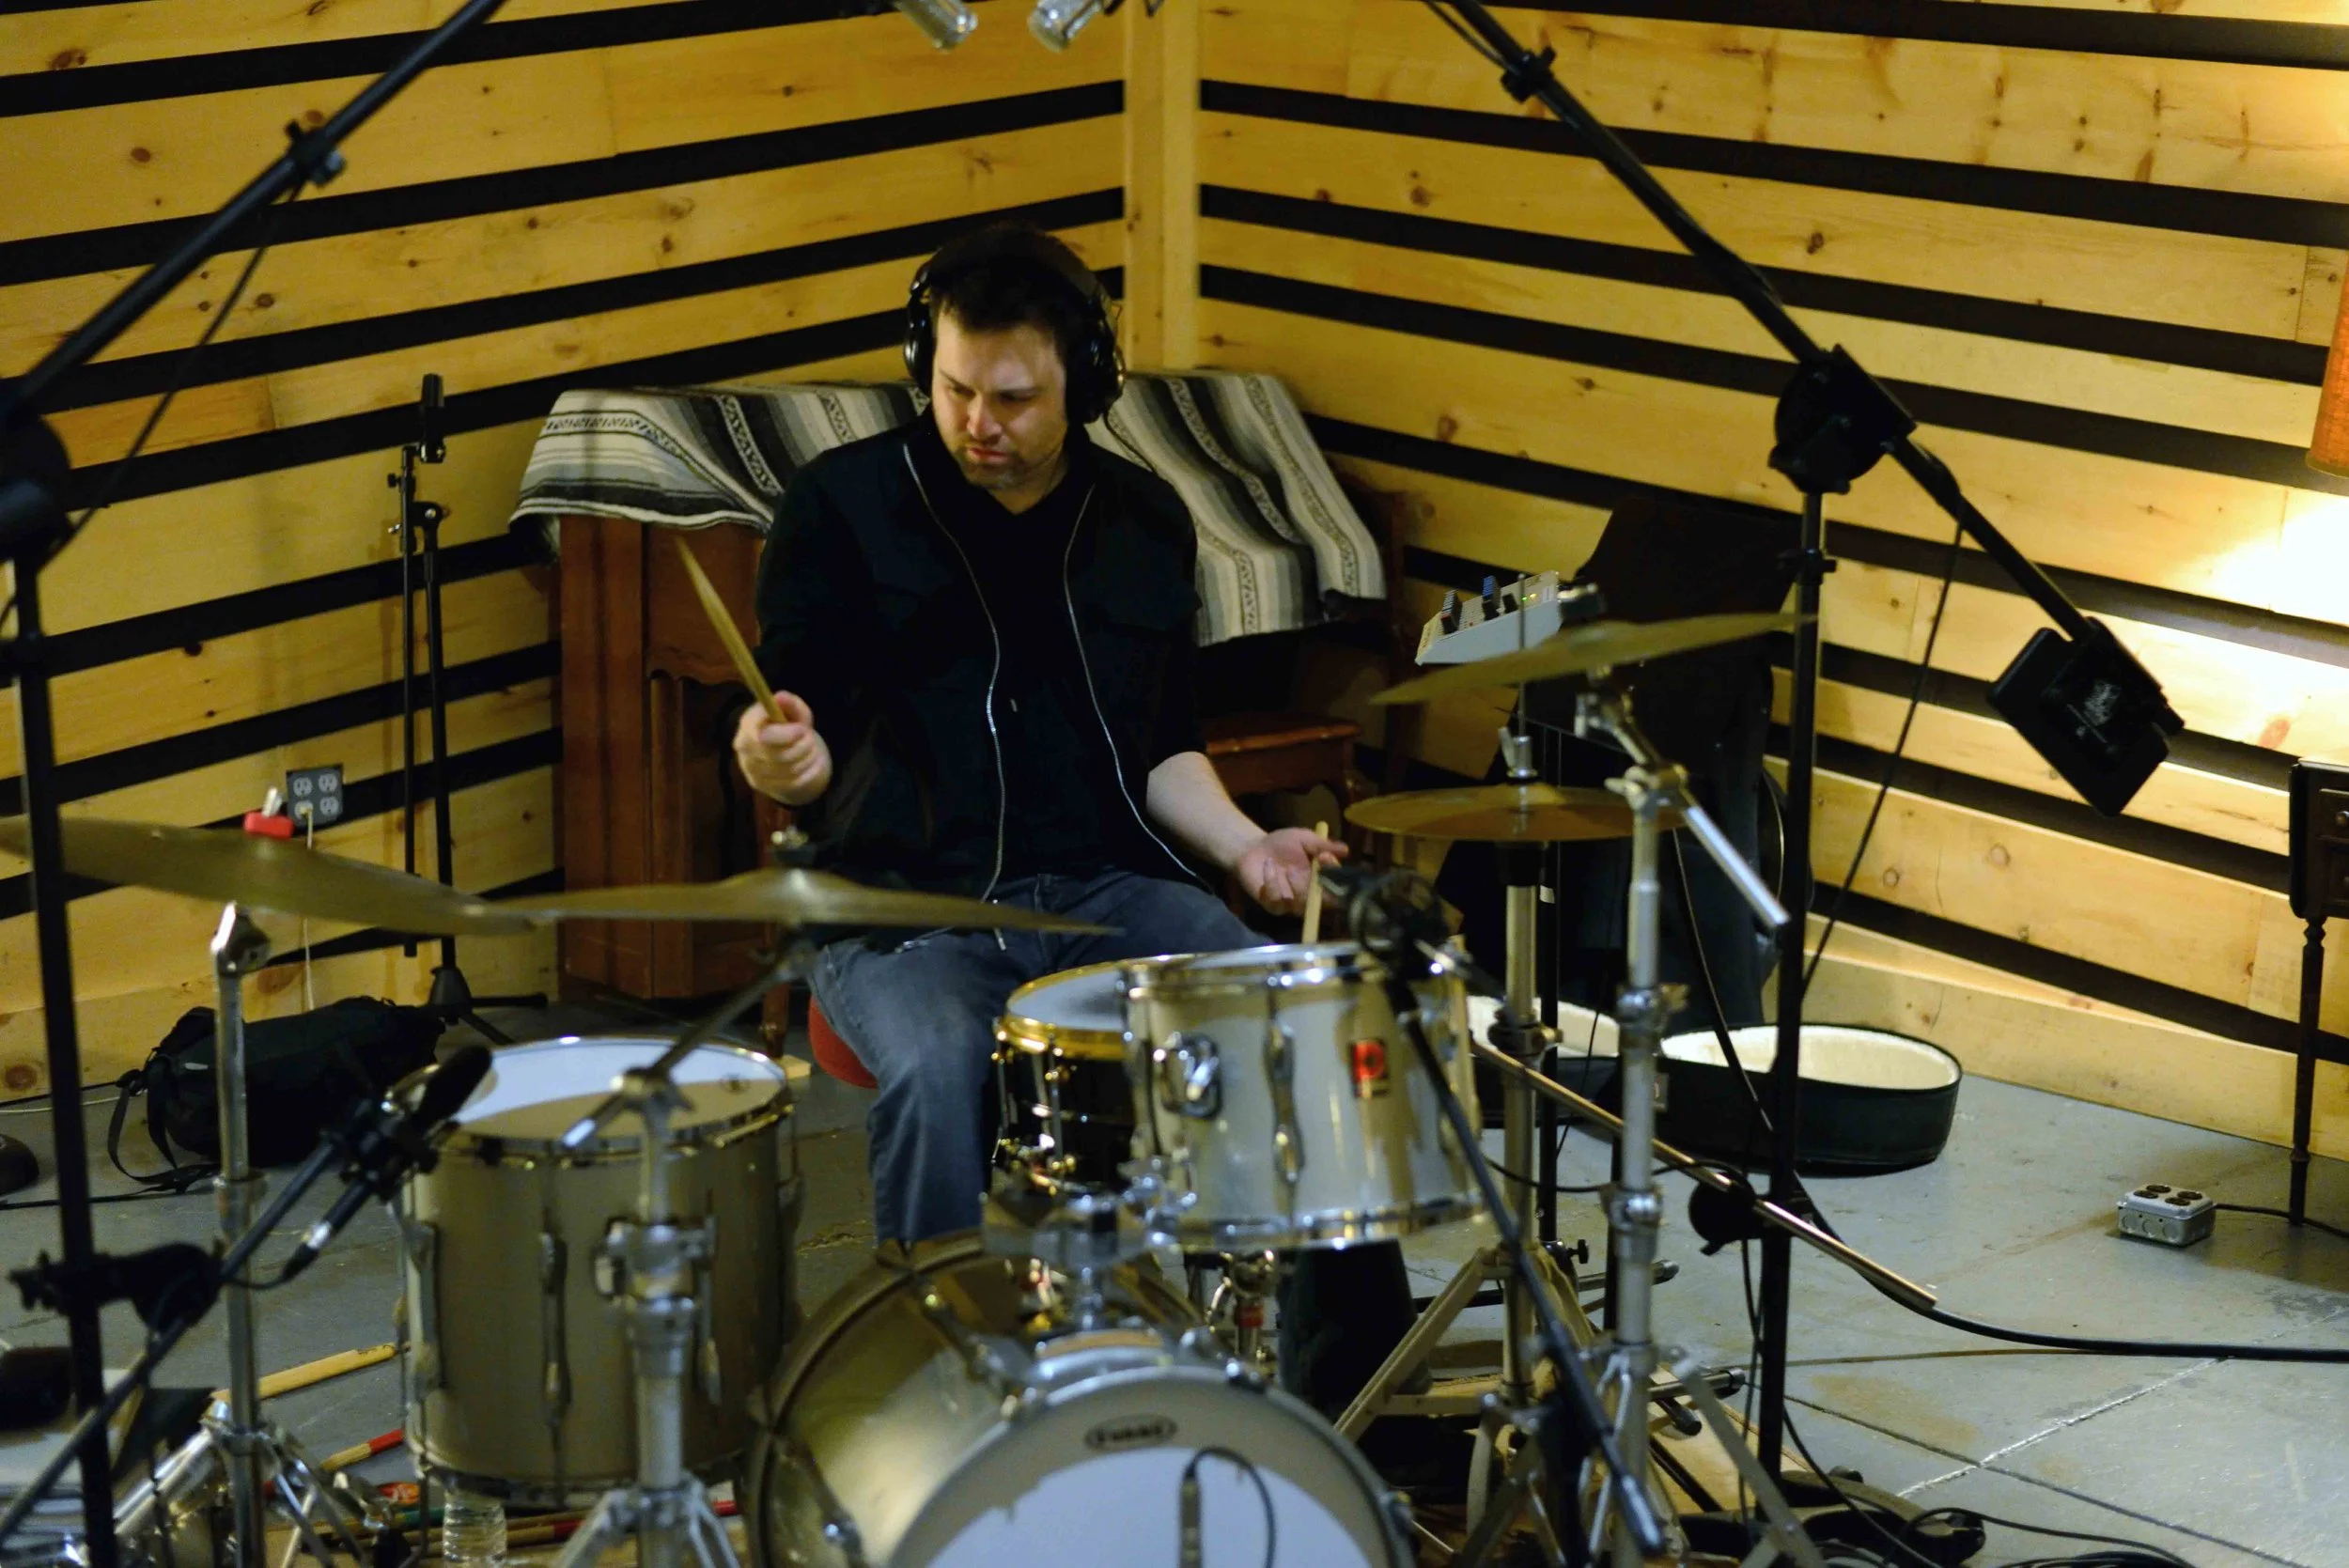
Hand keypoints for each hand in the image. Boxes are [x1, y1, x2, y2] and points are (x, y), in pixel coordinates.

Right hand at [733, 691, 831, 805]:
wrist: (783, 750)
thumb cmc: (788, 725)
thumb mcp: (794, 710)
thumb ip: (790, 703)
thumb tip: (780, 697)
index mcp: (748, 723)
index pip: (762, 735)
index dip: (786, 734)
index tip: (802, 729)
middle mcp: (743, 747)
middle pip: (778, 755)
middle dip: (802, 747)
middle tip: (810, 738)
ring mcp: (749, 768)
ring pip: (787, 770)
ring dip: (807, 759)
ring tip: (811, 750)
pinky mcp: (758, 784)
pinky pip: (791, 783)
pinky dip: (807, 773)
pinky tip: (808, 764)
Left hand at [1235, 827, 1347, 916]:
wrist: (1254, 847)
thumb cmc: (1282, 843)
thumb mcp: (1304, 839)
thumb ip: (1322, 845)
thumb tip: (1346, 850)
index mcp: (1321, 879)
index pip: (1337, 887)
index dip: (1334, 876)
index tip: (1325, 857)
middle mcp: (1309, 895)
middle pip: (1324, 903)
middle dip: (1320, 885)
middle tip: (1313, 866)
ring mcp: (1291, 903)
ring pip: (1301, 906)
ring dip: (1297, 887)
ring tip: (1289, 869)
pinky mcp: (1272, 906)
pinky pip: (1277, 902)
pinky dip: (1272, 882)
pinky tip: (1268, 865)